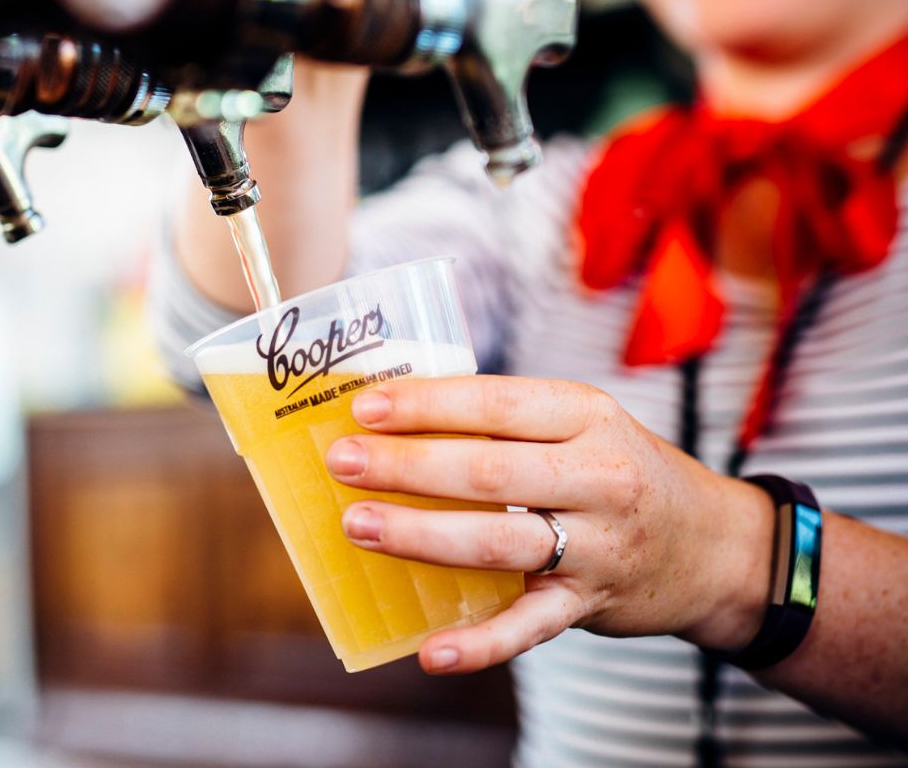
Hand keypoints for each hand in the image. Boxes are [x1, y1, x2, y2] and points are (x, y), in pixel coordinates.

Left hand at [325, 376, 774, 672]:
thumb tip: (404, 419)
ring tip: (356, 526)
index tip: (365, 406)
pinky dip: (480, 643)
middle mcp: (597, 476)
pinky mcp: (592, 603)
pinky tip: (430, 651)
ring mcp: (598, 545)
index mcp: (587, 415)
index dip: (428, 404)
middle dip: (407, 466)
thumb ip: (509, 423)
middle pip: (488, 470)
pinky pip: (531, 627)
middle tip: (342, 461)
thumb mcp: (583, 425)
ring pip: (498, 541)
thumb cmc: (622, 469)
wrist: (713, 544)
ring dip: (420, 535)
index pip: (496, 404)